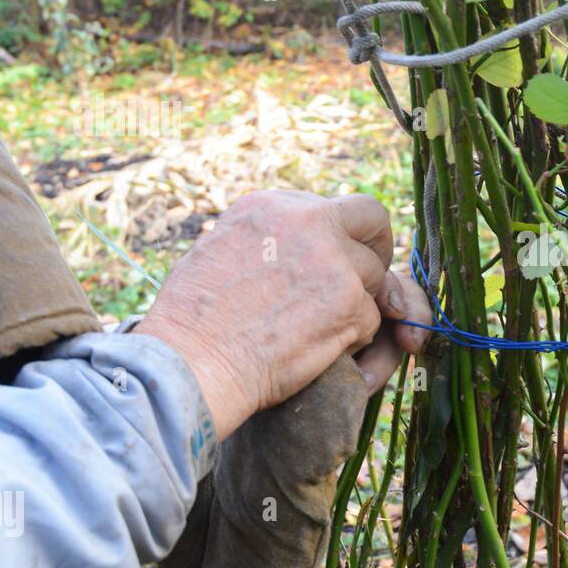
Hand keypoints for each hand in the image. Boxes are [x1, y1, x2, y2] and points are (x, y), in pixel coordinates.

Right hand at [136, 190, 429, 438]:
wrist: (191, 362)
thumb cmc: (194, 320)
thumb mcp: (224, 248)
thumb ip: (274, 238)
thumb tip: (307, 242)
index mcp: (275, 205)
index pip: (341, 206)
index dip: (350, 234)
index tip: (347, 254)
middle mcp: (309, 222)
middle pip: (374, 225)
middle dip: (377, 252)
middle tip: (365, 282)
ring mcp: (334, 262)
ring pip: (374, 279)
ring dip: (355, 305)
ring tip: (311, 329)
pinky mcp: (349, 304)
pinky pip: (370, 320)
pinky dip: (351, 340)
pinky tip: (312, 350)